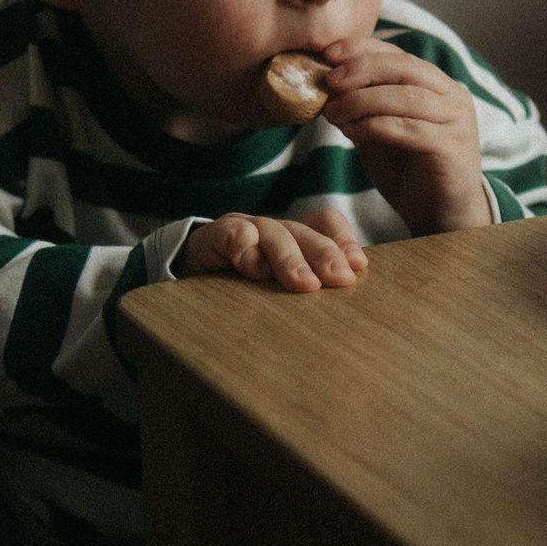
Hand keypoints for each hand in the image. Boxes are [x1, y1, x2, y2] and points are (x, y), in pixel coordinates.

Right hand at [179, 210, 366, 291]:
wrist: (188, 278)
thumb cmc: (244, 291)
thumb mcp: (279, 292)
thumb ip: (308, 294)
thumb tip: (344, 322)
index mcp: (296, 240)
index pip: (326, 224)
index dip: (344, 240)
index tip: (358, 266)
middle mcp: (275, 231)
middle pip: (306, 232)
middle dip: (326, 254)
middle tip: (340, 279)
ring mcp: (247, 229)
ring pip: (276, 234)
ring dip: (292, 258)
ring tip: (304, 284)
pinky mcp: (217, 235)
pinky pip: (236, 234)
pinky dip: (247, 249)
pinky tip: (253, 270)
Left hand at [319, 37, 489, 235]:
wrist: (441, 218)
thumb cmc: (409, 173)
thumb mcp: (380, 132)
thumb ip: (363, 107)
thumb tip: (326, 85)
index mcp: (438, 85)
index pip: (398, 54)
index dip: (363, 49)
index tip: (328, 52)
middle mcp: (453, 97)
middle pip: (405, 67)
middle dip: (362, 69)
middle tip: (329, 81)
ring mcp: (456, 122)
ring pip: (405, 96)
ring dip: (362, 101)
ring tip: (333, 114)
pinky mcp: (452, 149)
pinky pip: (408, 128)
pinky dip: (374, 126)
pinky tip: (351, 132)